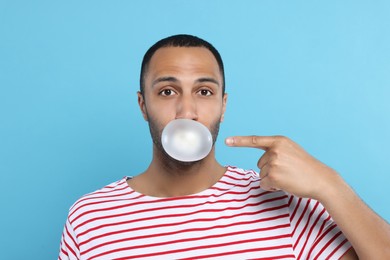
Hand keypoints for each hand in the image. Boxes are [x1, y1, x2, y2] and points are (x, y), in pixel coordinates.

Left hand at [225, 135, 341, 199]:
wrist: (321, 179)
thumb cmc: (306, 167)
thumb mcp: (291, 151)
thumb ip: (276, 151)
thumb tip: (262, 161)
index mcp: (279, 141)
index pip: (255, 140)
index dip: (239, 141)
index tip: (227, 141)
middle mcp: (275, 150)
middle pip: (260, 163)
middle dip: (270, 170)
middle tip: (287, 171)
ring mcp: (274, 162)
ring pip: (261, 174)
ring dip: (272, 179)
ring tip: (288, 177)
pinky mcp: (274, 176)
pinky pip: (264, 183)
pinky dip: (272, 187)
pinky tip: (285, 184)